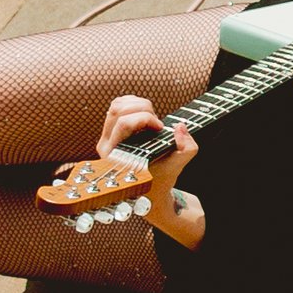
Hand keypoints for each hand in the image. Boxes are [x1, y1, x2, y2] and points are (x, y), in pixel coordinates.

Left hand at [99, 92, 197, 232]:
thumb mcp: (178, 164)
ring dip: (139, 104)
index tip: (161, 128)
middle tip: (157, 123)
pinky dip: (133, 102)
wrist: (149, 189)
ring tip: (152, 117)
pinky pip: (116, 106)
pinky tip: (145, 112)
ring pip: (116, 105)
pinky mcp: (109, 131)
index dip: (146, 118)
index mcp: (118, 156)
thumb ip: (187, 147)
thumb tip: (180, 127)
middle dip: (144, 109)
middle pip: (119, 110)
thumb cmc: (161, 178)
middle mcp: (107, 147)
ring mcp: (105, 138)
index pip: (125, 123)